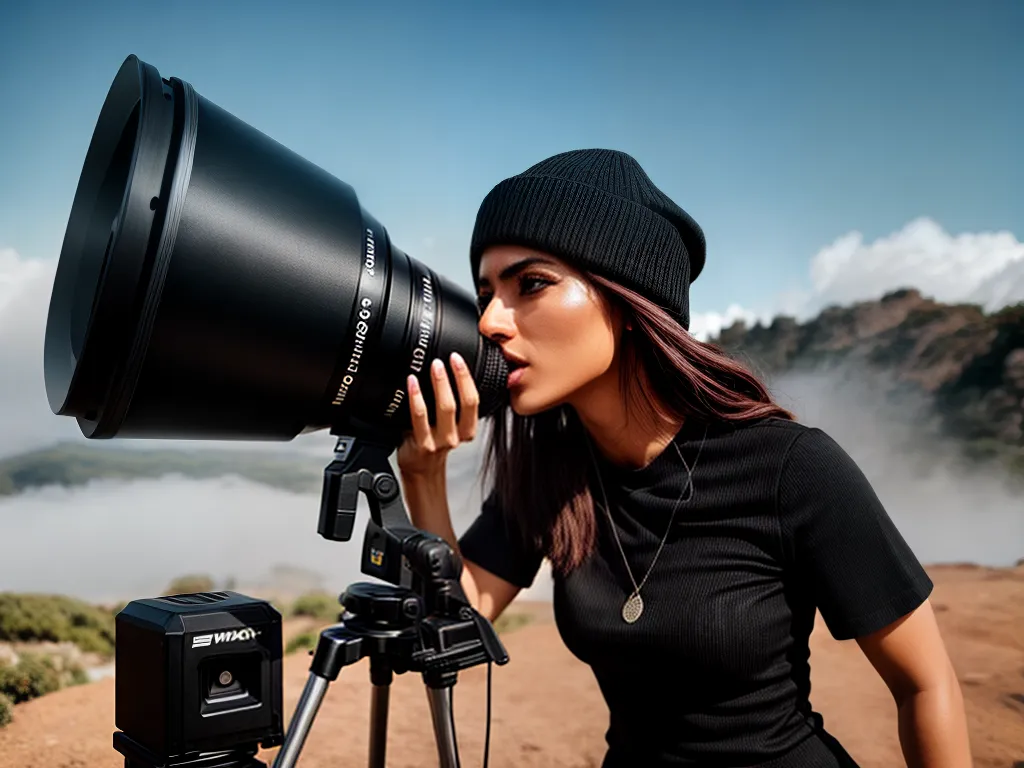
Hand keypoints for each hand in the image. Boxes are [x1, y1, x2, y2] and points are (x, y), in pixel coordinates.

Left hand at [396, 352, 479, 479]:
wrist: (420, 468)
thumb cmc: (433, 440)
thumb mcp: (449, 424)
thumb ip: (453, 405)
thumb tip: (447, 371)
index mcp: (468, 429)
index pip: (474, 400)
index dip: (467, 378)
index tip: (458, 358)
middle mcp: (457, 435)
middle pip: (464, 402)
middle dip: (458, 377)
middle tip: (448, 359)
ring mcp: (440, 441)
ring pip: (445, 409)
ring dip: (441, 384)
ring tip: (434, 365)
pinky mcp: (423, 444)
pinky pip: (420, 417)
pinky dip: (417, 397)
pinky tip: (412, 382)